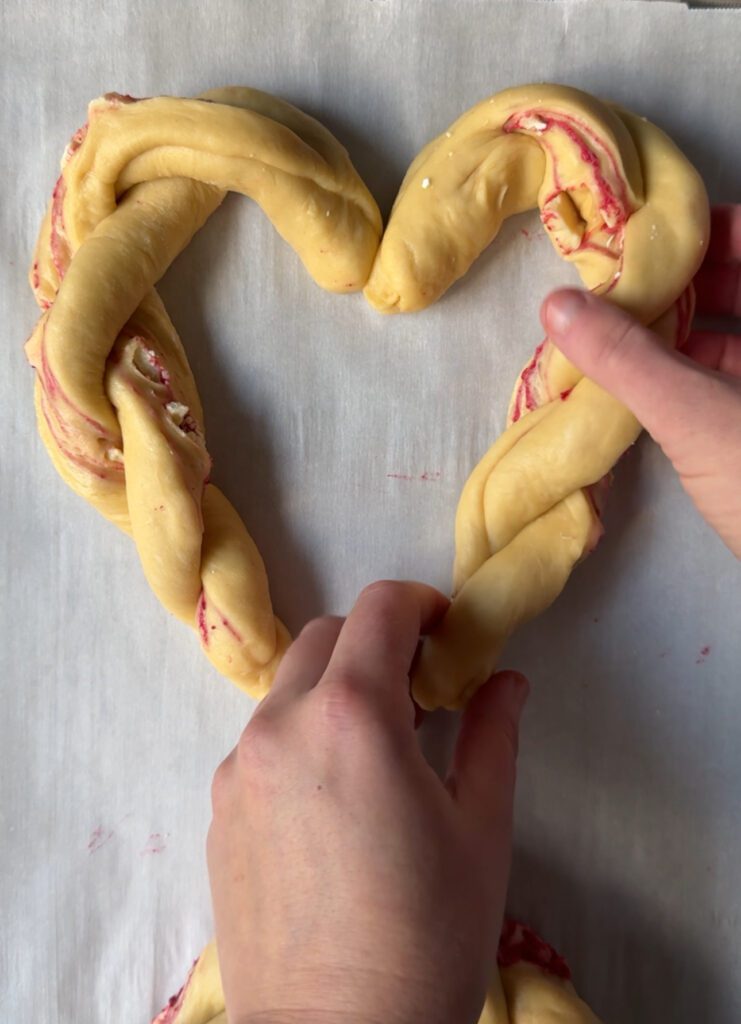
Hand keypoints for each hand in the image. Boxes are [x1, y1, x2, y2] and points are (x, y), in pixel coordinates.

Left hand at [207, 580, 527, 1023]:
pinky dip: (302, 738)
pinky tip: (334, 803)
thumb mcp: (481, 831)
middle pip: (327, 637)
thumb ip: (492, 735)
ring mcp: (238, 768)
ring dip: (336, 692)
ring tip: (377, 754)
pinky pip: (262, 742)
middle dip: (377, 644)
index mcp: (353, 716)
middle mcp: (281, 725)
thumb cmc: (425, 938)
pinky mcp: (217, 809)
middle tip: (420, 694)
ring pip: (289, 689)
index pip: (379, 608)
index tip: (446, 633)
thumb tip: (505, 681)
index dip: (421, 604)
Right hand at [541, 205, 740, 557]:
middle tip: (617, 282)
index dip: (707, 228)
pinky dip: (687, 377)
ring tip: (615, 333)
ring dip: (677, 333)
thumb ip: (628, 358)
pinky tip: (641, 385)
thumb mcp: (696, 414)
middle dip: (679, 283)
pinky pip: (726, 383)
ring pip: (731, 339)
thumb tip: (557, 306)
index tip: (646, 231)